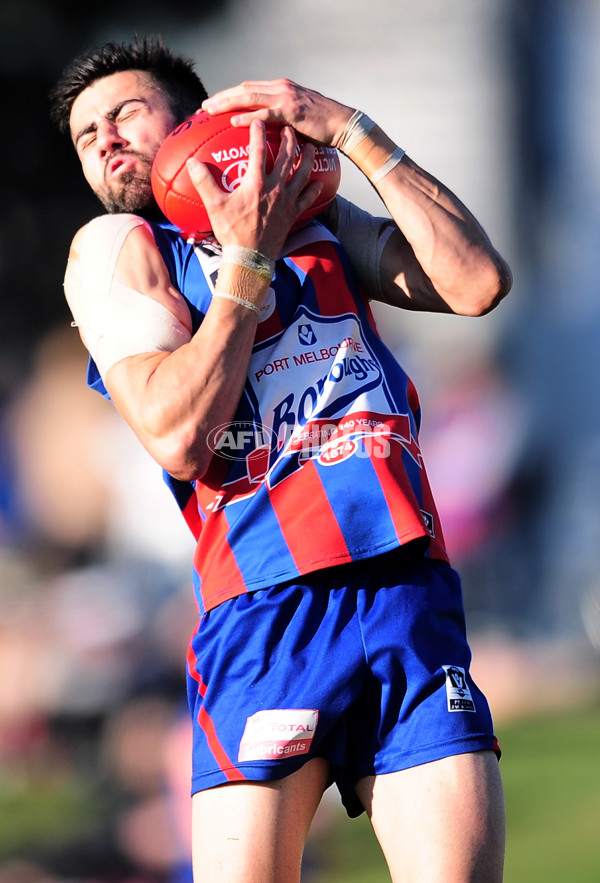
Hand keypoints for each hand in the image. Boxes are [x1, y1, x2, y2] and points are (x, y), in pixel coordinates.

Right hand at [186, 120, 321, 258]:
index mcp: (256, 182)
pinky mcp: (293, 215)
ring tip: (310, 148)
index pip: (258, 149)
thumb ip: (203, 181)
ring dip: (307, 159)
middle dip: (289, 138)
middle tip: (290, 127)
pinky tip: (318, 183)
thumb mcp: (214, 205)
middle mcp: (275, 188)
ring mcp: (287, 201)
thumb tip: (191, 162)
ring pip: (302, 174)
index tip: (257, 120)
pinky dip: (313, 190)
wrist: (251, 257)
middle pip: (287, 156)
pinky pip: (307, 199)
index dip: (258, 131)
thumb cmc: (232, 231)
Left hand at [201, 78, 354, 148]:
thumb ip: (280, 122)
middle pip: (244, 89)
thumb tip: (265, 137)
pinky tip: (234, 123)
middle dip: (222, 97)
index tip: (212, 104)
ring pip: (249, 96)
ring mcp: (285, 97)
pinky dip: (248, 118)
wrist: (343, 125)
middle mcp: (280, 88)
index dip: (229, 95)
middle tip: (203, 107)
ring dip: (228, 103)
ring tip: (210, 111)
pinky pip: (265, 114)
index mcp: (280, 89)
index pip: (249, 88)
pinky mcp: (291, 111)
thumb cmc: (321, 128)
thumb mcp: (296, 120)